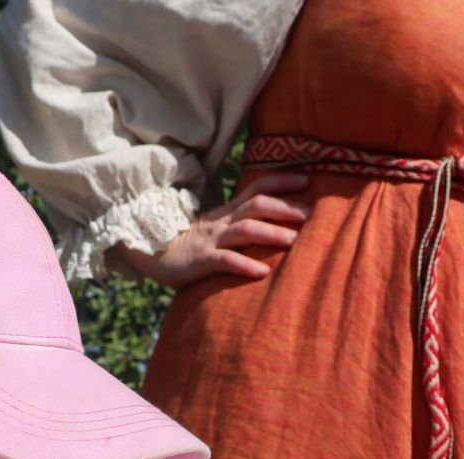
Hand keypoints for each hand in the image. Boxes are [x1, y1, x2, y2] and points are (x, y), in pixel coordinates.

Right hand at [110, 173, 309, 288]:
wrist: (153, 254)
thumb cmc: (191, 243)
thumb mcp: (218, 227)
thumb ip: (242, 222)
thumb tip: (275, 223)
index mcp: (228, 210)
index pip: (258, 187)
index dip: (282, 182)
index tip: (308, 181)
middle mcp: (223, 220)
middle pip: (257, 205)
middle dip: (284, 208)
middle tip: (311, 215)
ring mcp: (211, 240)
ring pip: (245, 230)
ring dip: (271, 233)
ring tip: (294, 241)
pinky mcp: (200, 261)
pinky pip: (224, 261)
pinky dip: (244, 265)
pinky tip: (262, 272)